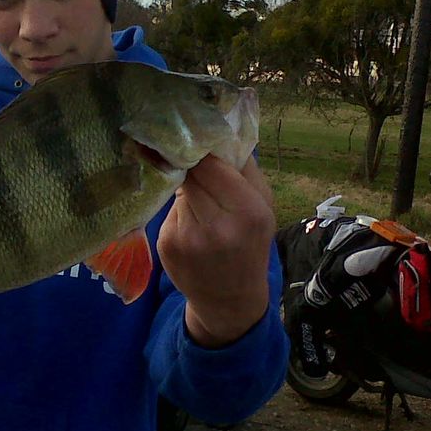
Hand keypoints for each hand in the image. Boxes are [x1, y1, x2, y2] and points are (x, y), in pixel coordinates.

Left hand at [157, 155, 275, 347]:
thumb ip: (245, 169)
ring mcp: (187, 237)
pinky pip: (169, 210)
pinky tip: (189, 223)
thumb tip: (220, 131)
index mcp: (248, 212)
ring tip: (200, 201)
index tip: (200, 142)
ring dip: (185, 188)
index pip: (212, 164)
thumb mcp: (264, 207)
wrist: (229, 299)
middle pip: (191, 174)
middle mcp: (217, 226)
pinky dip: (177, 210)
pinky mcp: (166, 244)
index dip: (203, 151)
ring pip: (177, 189)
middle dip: (192, 166)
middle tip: (194, 162)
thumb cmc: (250, 245)